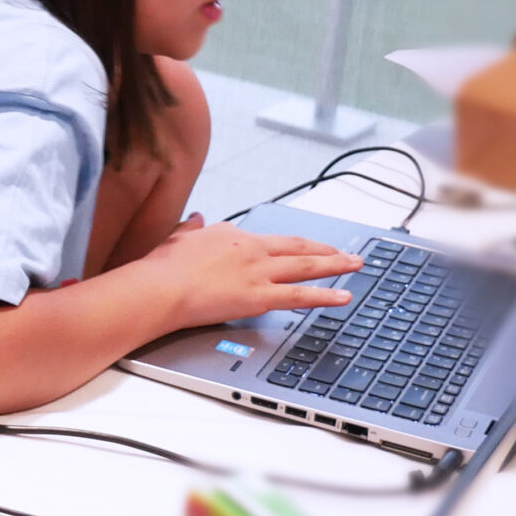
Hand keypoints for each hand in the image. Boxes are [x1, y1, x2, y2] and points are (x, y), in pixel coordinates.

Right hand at [142, 220, 359, 327]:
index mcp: (232, 234)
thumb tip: (196, 219)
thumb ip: (192, 228)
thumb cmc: (164, 267)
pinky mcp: (259, 296)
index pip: (267, 239)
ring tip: (355, 265)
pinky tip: (343, 296)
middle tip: (345, 252)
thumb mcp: (178, 237)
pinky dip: (326, 295)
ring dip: (335, 265)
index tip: (298, 249)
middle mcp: (251, 248)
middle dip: (325, 250)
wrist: (160, 287)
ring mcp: (258, 272)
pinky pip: (300, 296)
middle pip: (297, 247)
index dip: (287, 245)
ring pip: (306, 266)